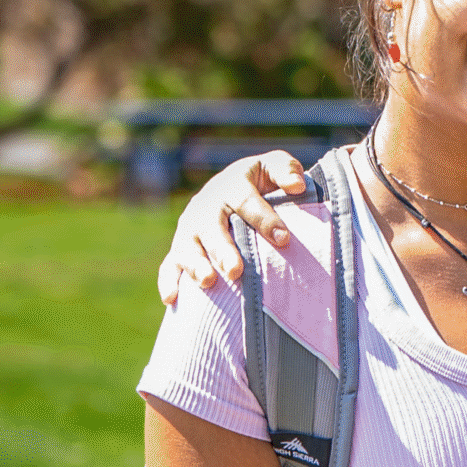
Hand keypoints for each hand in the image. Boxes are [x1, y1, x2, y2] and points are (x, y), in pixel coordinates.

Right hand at [156, 152, 307, 304]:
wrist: (230, 188)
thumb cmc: (258, 182)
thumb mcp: (272, 168)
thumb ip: (286, 171)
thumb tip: (298, 186)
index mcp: (230, 186)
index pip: (246, 201)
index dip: (264, 219)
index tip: (283, 239)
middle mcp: (205, 207)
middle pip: (211, 229)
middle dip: (223, 250)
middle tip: (235, 270)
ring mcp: (189, 229)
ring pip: (187, 248)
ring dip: (195, 266)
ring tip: (209, 282)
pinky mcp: (179, 249)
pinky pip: (169, 265)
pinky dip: (168, 281)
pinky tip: (171, 298)